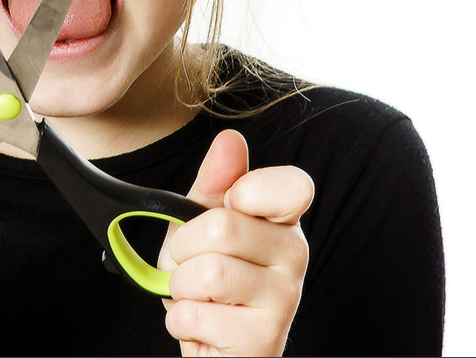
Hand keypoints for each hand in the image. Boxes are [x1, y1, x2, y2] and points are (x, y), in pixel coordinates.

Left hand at [160, 130, 312, 356]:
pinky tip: (202, 323)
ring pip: (208, 273)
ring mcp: (285, 302)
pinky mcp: (264, 341)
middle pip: (222, 227)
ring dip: (180, 286)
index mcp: (283, 220)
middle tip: (190, 261)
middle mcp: (295, 257)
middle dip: (183, 246)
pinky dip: (180, 319)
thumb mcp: (199, 220)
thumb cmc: (206, 275)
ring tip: (196, 294)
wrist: (209, 341)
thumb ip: (215, 180)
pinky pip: (197, 316)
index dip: (248, 190)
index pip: (294, 186)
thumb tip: (231, 138)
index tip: (230, 203)